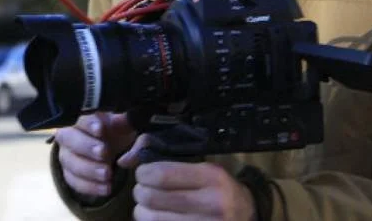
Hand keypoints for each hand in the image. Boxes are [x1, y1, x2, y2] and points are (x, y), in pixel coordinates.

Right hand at [54, 112, 136, 199]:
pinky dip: (90, 186)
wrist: (114, 152)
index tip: (100, 129)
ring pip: (70, 162)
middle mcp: (69, 134)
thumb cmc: (118, 133)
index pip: (79, 117)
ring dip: (88, 169)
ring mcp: (67, 155)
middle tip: (104, 153)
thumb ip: (124, 123)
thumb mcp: (125, 126)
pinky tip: (106, 188)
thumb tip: (122, 120)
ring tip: (107, 175)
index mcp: (83, 117)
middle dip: (86, 146)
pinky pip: (73, 181)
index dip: (88, 123)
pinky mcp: (69, 173)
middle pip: (68, 138)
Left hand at [118, 134, 255, 220]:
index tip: (142, 173)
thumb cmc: (218, 187)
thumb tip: (125, 160)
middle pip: (152, 198)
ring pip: (152, 219)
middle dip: (139, 192)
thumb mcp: (201, 165)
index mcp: (211, 177)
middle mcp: (211, 203)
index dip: (142, 173)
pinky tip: (156, 217)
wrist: (246, 214)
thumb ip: (163, 156)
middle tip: (142, 190)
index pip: (162, 174)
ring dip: (141, 211)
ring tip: (146, 206)